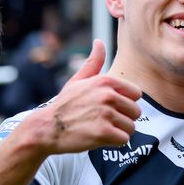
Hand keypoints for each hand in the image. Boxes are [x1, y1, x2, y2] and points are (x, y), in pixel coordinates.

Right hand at [19, 39, 142, 155]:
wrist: (46, 128)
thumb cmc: (64, 105)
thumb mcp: (78, 80)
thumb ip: (93, 62)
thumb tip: (99, 42)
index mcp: (106, 81)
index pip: (137, 94)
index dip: (125, 103)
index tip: (110, 107)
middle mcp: (108, 95)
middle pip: (136, 112)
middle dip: (123, 119)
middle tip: (103, 121)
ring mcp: (106, 114)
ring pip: (131, 127)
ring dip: (118, 132)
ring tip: (99, 129)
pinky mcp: (104, 133)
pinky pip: (124, 139)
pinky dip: (114, 142)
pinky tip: (99, 137)